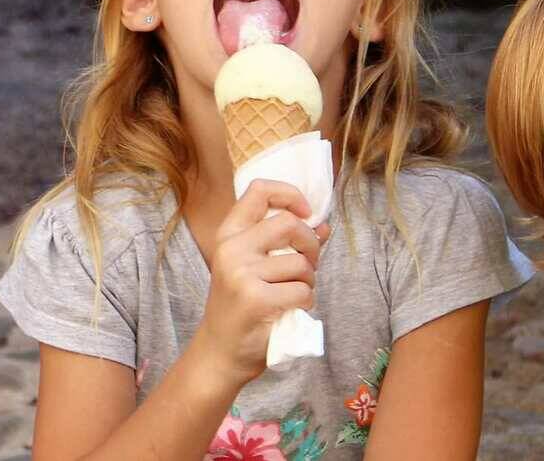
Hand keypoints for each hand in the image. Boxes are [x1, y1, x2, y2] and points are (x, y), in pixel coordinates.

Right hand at [196, 179, 328, 384]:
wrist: (220, 353)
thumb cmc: (240, 309)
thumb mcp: (253, 268)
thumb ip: (283, 244)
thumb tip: (323, 226)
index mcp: (228, 235)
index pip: (259, 190)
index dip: (290, 194)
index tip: (306, 212)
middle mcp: (231, 249)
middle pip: (288, 223)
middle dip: (310, 244)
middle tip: (309, 264)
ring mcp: (242, 274)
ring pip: (301, 263)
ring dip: (309, 280)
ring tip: (294, 293)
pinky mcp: (257, 300)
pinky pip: (303, 291)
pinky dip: (306, 302)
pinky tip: (291, 309)